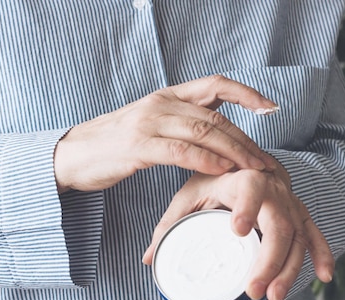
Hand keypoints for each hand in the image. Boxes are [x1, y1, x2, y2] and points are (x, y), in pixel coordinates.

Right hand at [54, 75, 278, 192]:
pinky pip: (180, 151)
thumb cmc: (114, 145)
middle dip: (246, 140)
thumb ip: (179, 123)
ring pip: (203, 132)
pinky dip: (206, 160)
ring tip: (253, 169)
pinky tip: (222, 170)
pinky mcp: (138, 146)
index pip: (215, 84)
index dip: (246, 93)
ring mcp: (148, 123)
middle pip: (215, 117)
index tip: (271, 107)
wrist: (73, 155)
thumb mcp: (150, 124)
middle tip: (265, 161)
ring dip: (233, 152)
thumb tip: (214, 134)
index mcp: (167, 96)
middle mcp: (161, 104)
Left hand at [142, 165, 333, 299]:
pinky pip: (314, 234)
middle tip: (254, 289)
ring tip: (274, 296)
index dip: (246, 207)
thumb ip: (169, 225)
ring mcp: (289, 202)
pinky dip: (322, 254)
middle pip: (278, 224)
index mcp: (241, 177)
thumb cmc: (212, 181)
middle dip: (269, 260)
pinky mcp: (300, 214)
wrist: (243, 162)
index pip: (249, 188)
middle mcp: (272, 188)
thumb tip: (149, 259)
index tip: (237, 230)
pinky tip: (324, 275)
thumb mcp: (188, 197)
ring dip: (290, 269)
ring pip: (297, 236)